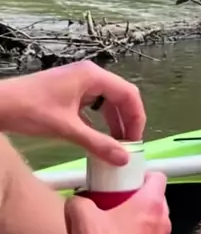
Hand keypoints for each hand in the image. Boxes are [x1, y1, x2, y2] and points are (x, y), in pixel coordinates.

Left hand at [0, 61, 145, 165]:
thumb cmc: (30, 110)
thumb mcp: (67, 129)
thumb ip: (98, 144)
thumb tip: (123, 158)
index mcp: (92, 76)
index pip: (128, 94)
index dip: (137, 118)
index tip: (136, 141)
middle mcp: (89, 75)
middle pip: (120, 97)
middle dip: (127, 121)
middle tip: (129, 146)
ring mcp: (78, 83)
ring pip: (107, 102)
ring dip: (113, 123)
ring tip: (116, 145)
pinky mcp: (69, 92)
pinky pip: (93, 106)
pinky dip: (99, 122)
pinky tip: (98, 139)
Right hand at [65, 173, 170, 233]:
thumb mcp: (82, 216)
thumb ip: (78, 201)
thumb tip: (77, 201)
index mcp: (150, 204)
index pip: (158, 177)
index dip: (144, 177)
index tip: (129, 183)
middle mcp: (164, 223)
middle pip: (157, 204)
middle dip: (141, 204)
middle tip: (120, 208)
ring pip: (156, 229)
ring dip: (143, 229)